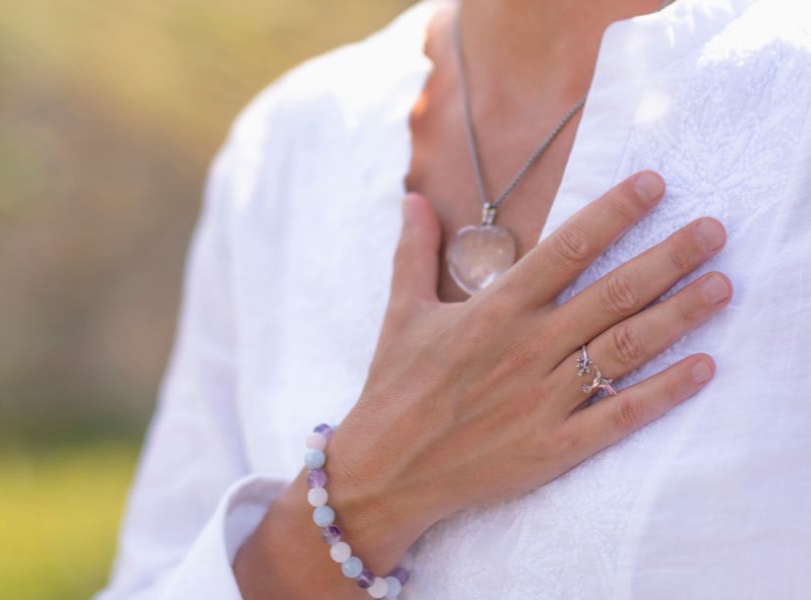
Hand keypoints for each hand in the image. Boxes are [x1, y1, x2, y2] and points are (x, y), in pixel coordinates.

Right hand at [324, 171, 729, 566]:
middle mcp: (526, 348)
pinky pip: (618, 415)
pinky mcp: (553, 447)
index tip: (654, 184)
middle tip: (714, 231)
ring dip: (679, 315)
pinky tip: (702, 368)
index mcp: (493, 311)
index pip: (566, 249)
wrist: (385, 470)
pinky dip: (663, 392)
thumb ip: (413, 252)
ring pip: (625, 348)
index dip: (614, 212)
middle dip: (669, 257)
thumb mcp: (400, 312)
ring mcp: (543, 399)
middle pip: (612, 293)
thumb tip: (411, 198)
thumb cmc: (394, 388)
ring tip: (722, 287)